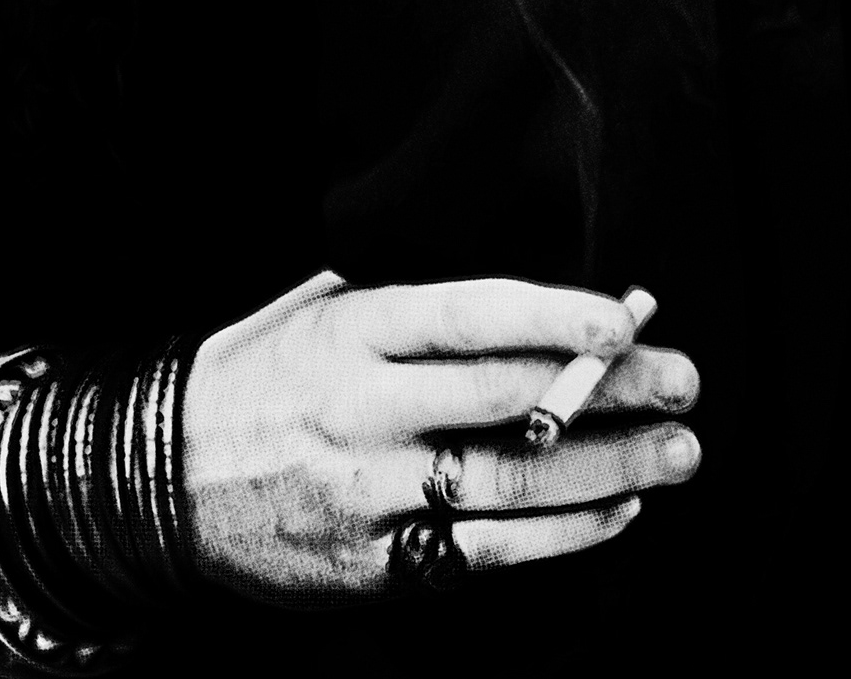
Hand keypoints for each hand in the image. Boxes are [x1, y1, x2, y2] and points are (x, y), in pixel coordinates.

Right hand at [184, 270, 700, 603]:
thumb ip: (404, 294)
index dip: (551, 316)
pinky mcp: (379, 565)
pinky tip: (618, 511)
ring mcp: (371, 494)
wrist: (165, 477)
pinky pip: (491, 552)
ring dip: (611, 469)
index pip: (466, 315)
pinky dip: (565, 533)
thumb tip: (524, 285)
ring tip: (678, 451)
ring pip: (514, 484)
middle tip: (686, 381)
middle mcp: (362, 410)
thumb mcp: (314, 306)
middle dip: (609, 392)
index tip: (624, 318)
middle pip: (508, 401)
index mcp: (349, 331)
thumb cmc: (260, 373)